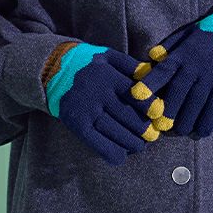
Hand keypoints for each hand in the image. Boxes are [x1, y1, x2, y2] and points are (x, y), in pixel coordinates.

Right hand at [45, 42, 165, 165]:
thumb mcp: (109, 57)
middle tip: (153, 135)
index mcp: (109, 76)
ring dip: (131, 143)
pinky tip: (121, 155)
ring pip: (114, 131)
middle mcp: (98, 94)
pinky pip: (96, 142)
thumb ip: (131, 65)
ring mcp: (86, 110)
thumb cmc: (89, 65)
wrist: (53, 70)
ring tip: (140, 145)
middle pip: (127, 116)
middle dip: (144, 129)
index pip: (136, 95)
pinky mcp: (76, 124)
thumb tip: (153, 76)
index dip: (150, 108)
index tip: (159, 115)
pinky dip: (111, 152)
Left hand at [128, 0, 212, 138]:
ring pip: (194, 108)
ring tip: (178, 130)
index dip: (149, 84)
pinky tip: (198, 131)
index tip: (136, 96)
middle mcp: (195, 67)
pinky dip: (204, 125)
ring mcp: (211, 79)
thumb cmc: (208, 35)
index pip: (162, 70)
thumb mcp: (186, 34)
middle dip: (166, 113)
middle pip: (176, 95)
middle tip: (159, 125)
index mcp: (183, 54)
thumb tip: (149, 57)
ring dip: (184, 124)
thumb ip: (168, 47)